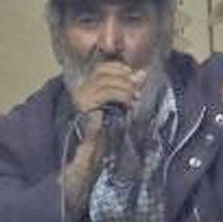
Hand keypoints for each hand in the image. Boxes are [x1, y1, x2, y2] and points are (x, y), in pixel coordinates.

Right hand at [62, 59, 144, 208]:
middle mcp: (80, 90)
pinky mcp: (85, 106)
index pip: (101, 68)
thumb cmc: (109, 131)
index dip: (118, 68)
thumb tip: (142, 73)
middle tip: (137, 91)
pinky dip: (122, 95)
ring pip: (107, 81)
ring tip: (134, 100)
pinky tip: (129, 104)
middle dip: (124, 78)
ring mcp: (81, 97)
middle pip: (104, 72)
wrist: (96, 153)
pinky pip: (107, 92)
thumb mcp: (121, 105)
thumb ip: (129, 88)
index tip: (132, 76)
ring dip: (125, 88)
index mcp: (86, 88)